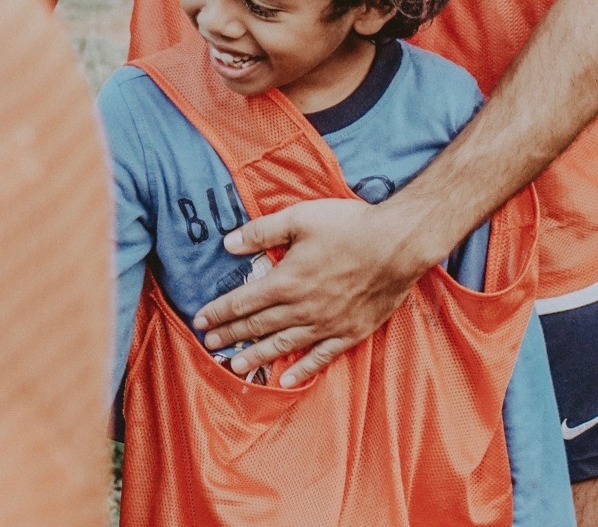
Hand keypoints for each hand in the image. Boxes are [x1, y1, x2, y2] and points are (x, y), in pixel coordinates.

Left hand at [193, 198, 430, 387]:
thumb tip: (228, 243)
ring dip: (256, 356)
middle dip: (231, 336)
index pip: (242, 302)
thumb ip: (261, 232)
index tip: (199, 320)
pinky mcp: (349, 332)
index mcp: (286, 281)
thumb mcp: (300, 218)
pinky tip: (286, 379)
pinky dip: (301, 370)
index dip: (218, 312)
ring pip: (283, 345)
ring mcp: (325, 324)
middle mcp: (301, 308)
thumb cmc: (349, 226)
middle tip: (209, 345)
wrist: (398, 244)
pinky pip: (320, 357)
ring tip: (236, 366)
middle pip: (257, 326)